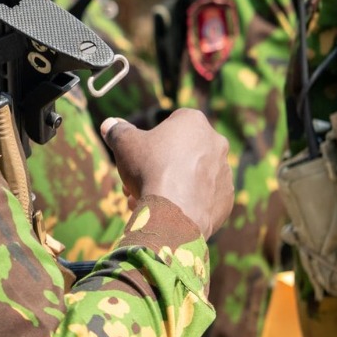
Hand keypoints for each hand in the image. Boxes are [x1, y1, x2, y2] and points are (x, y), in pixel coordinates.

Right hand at [100, 109, 233, 238]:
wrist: (174, 214)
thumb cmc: (150, 170)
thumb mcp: (124, 144)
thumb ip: (118, 131)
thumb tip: (109, 124)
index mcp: (194, 122)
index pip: (171, 124)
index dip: (151, 140)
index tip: (138, 157)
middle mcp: (216, 142)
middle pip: (181, 152)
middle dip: (159, 165)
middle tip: (139, 182)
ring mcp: (224, 172)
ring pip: (192, 176)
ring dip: (172, 185)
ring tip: (150, 202)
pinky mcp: (227, 199)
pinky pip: (203, 198)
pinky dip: (187, 203)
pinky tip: (169, 213)